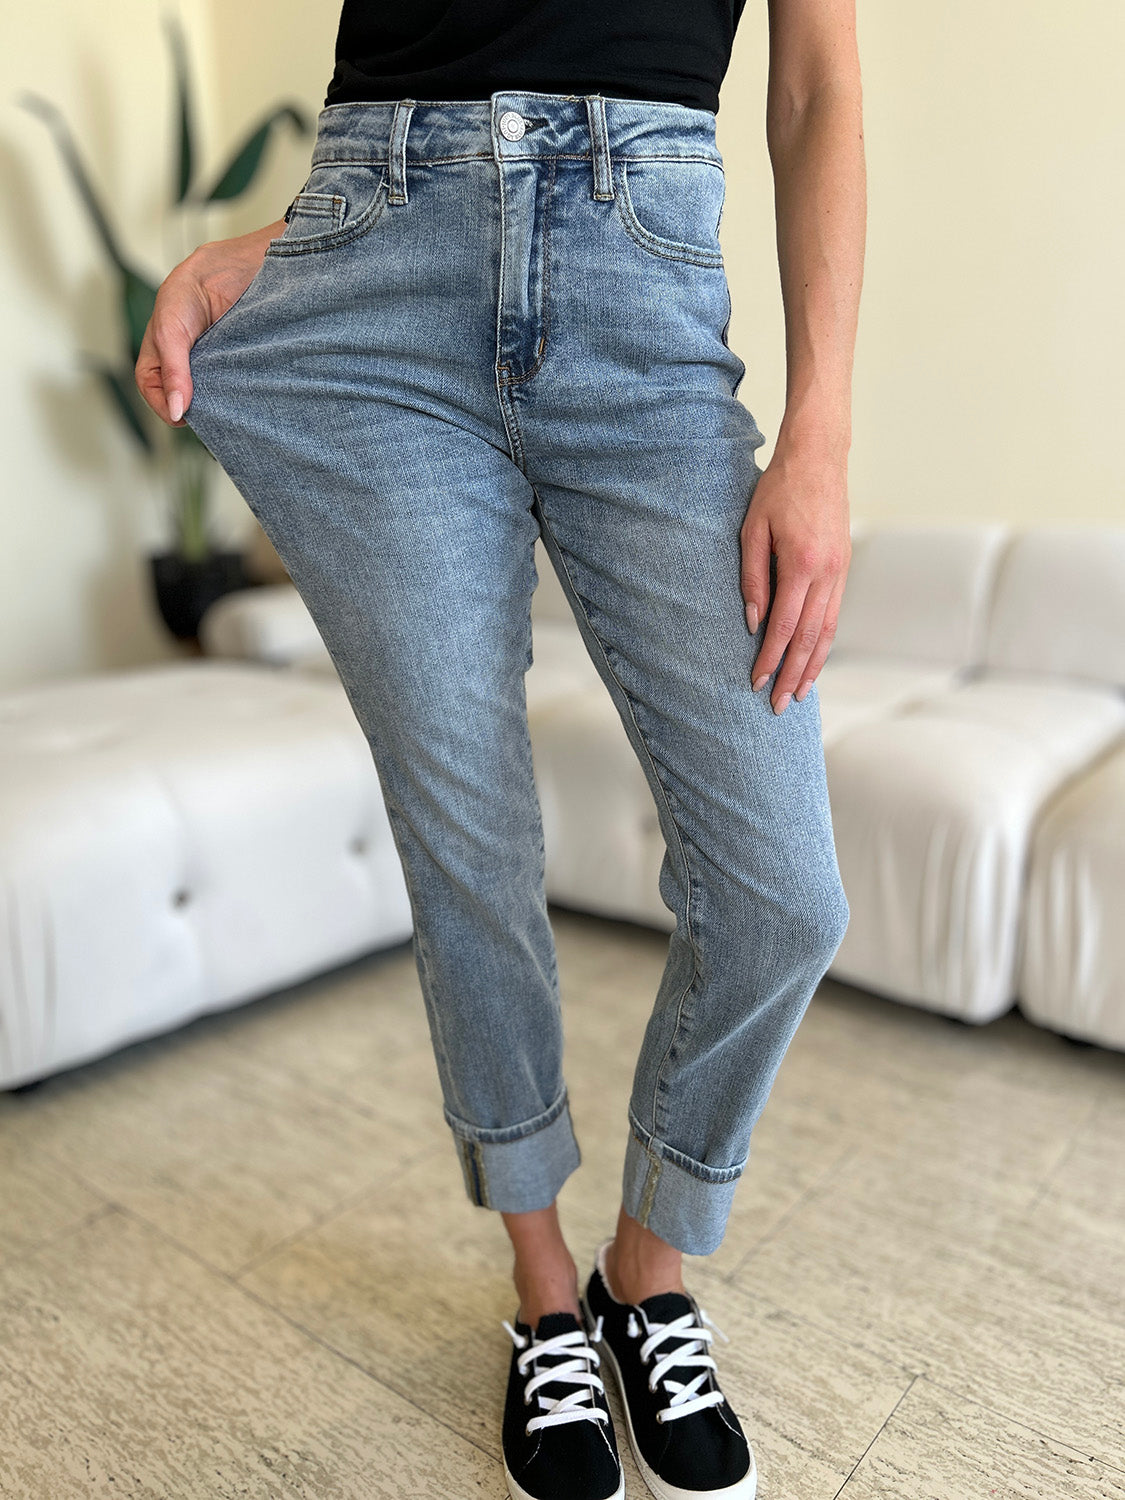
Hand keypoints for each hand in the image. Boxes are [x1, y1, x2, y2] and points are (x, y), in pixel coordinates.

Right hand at [135, 219, 284, 426]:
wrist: (251, 258)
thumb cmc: (201, 281)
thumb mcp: (174, 325)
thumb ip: (173, 367)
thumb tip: (176, 411)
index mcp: (164, 346)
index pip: (153, 386)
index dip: (163, 404)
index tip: (182, 416)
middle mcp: (191, 356)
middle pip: (186, 395)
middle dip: (198, 408)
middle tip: (214, 414)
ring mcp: (220, 359)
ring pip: (217, 394)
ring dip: (224, 403)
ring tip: (233, 406)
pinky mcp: (247, 359)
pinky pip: (245, 383)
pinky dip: (247, 391)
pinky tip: (251, 394)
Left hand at [740, 443, 850, 714]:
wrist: (819, 458)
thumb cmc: (778, 490)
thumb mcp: (752, 529)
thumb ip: (752, 577)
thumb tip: (754, 623)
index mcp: (803, 564)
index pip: (784, 626)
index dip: (770, 659)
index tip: (756, 683)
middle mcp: (828, 573)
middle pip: (810, 638)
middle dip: (792, 675)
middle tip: (778, 706)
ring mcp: (841, 572)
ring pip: (828, 631)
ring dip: (813, 666)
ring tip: (799, 693)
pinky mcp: (844, 568)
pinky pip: (834, 615)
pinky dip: (824, 642)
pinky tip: (814, 660)